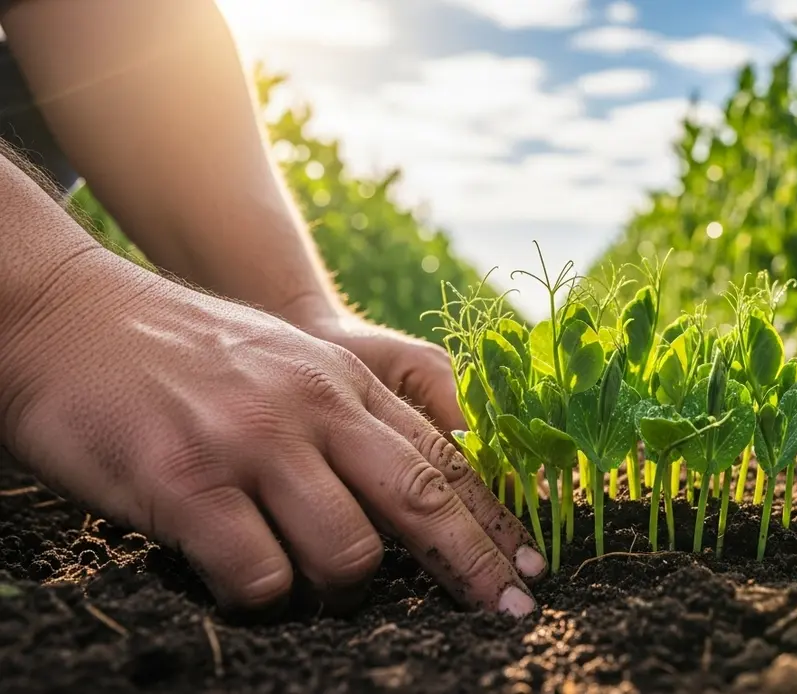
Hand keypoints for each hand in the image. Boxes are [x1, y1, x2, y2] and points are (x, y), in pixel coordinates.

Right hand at [0, 250, 545, 615]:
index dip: (496, 519)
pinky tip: (244, 585)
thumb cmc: (184, 352)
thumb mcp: (288, 360)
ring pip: (350, 552)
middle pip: (422, 501)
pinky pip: (260, 574)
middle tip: (511, 614)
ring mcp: (252, 443)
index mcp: (343, 381)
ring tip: (316, 594)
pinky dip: (264, 598)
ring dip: (344, 592)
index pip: (442, 458)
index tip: (534, 568)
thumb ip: (350, 413)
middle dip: (475, 567)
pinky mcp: (186, 482)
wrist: (68, 314)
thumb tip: (416, 483)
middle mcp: (312, 408)